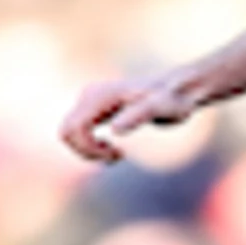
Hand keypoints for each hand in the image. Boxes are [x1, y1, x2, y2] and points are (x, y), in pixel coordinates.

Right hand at [58, 72, 197, 162]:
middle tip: (117, 156)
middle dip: (86, 151)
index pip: (74, 128)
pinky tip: (113, 148)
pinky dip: (89, 145)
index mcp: (99, 96)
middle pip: (66, 132)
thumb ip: (138, 116)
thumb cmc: (173, 99)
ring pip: (69, 132)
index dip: (89, 148)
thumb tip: (114, 130)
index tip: (119, 154)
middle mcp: (89, 95)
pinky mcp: (94, 107)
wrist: (179, 88)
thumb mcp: (161, 109)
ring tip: (117, 154)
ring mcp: (89, 100)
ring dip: (87, 150)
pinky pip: (78, 130)